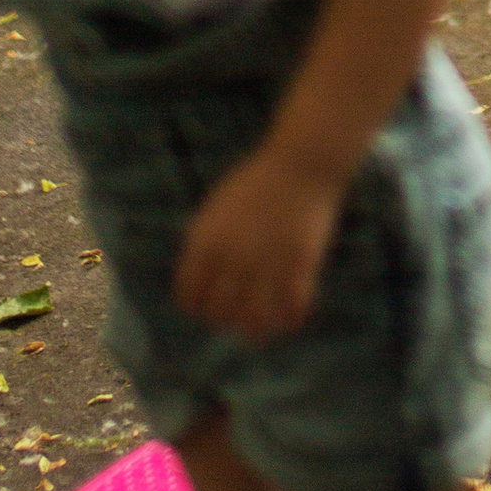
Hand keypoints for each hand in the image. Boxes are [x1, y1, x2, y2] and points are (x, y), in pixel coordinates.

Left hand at [171, 145, 344, 342]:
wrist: (301, 162)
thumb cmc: (256, 182)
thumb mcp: (216, 210)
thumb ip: (204, 245)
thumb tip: (197, 283)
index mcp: (206, 242)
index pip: (189, 298)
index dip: (197, 307)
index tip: (209, 304)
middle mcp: (233, 258)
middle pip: (219, 314)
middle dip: (225, 319)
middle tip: (236, 314)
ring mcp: (267, 263)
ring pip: (253, 322)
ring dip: (254, 328)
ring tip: (260, 323)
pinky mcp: (301, 264)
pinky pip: (291, 311)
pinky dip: (288, 321)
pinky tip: (287, 317)